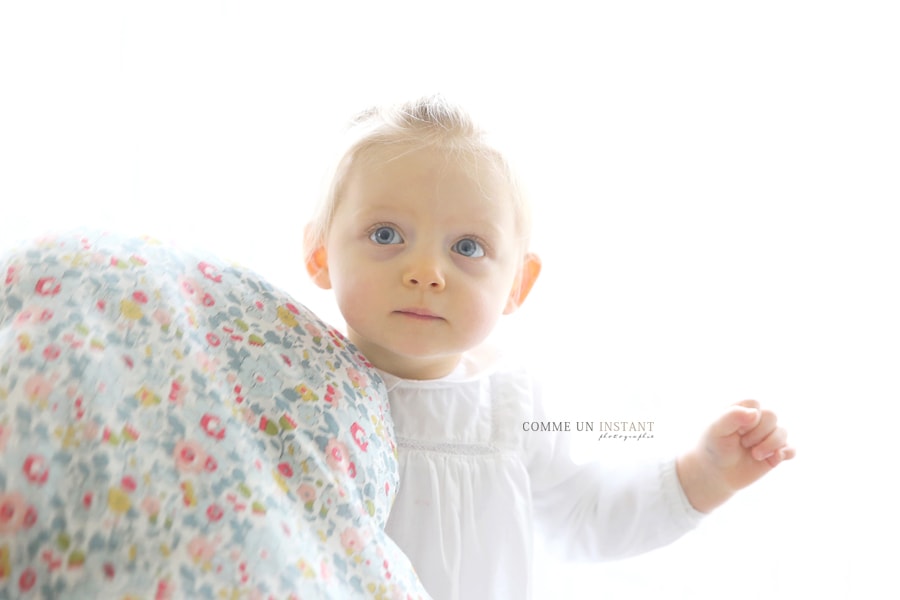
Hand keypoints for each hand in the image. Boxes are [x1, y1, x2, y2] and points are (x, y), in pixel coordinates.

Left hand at [677, 399, 795, 512]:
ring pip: (783, 432)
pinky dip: (787, 452)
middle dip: (758, 432)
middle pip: (772, 416)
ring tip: (755, 454)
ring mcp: (768, 436)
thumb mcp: (716, 430)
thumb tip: (755, 413)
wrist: (715, 473)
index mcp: (742, 409)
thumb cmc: (713, 447)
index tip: (735, 431)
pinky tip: (776, 458)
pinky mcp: (775, 453)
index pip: (755, 404)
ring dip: (770, 444)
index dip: (747, 419)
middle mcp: (757, 420)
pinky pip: (791, 449)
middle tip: (743, 443)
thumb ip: (732, 417)